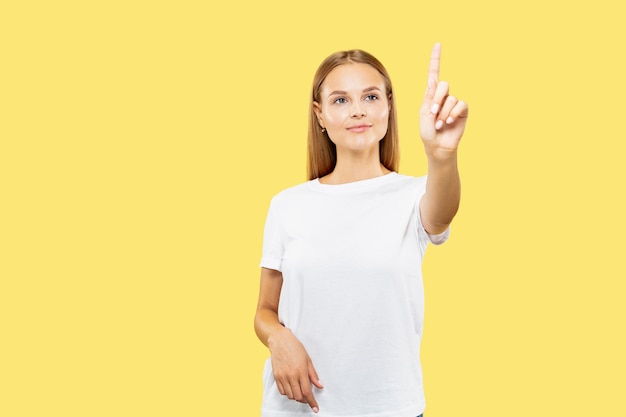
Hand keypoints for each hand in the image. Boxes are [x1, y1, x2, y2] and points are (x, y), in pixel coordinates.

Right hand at [268, 327, 323, 412]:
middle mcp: (291, 375)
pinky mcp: (276, 376)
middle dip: (305, 400)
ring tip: (300, 391)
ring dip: (296, 397)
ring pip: (290, 396)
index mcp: (301, 371)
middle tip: (308, 398)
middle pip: (298, 397)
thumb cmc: (295, 348)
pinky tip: (292, 387)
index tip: (315, 408)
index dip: (312, 402)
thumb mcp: (308, 359)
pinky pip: (282, 391)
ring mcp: (282, 376)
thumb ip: (313, 374)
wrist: (280, 341)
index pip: (307, 392)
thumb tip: (320, 386)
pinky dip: (288, 393)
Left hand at [419, 43, 468, 158]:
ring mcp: (454, 103)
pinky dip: (453, 114)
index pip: (434, 73)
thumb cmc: (427, 132)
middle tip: (433, 114)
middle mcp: (443, 96)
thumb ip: (429, 96)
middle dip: (437, 100)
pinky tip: (449, 123)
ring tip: (440, 124)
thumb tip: (434, 81)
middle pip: (444, 85)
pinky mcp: (463, 110)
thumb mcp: (424, 112)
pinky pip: (460, 104)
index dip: (435, 59)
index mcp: (431, 94)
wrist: (437, 146)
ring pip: (451, 98)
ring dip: (443, 112)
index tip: (437, 44)